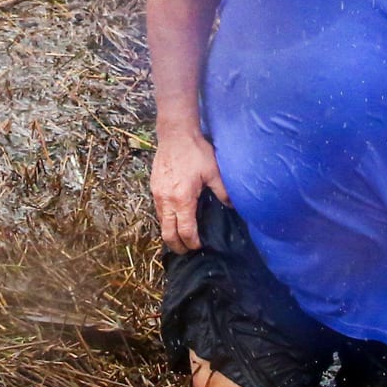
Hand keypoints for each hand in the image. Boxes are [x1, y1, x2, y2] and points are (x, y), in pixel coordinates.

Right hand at [150, 128, 228, 253]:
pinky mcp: (153, 188)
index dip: (192, 243)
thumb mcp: (214, 172)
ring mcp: (157, 195)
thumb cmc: (196, 152)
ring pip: (161, 223)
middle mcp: (166, 200)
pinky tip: (175, 219)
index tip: (199, 246)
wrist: (175, 134)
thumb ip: (223, 192)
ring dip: (170, 233)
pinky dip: (165, 220)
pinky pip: (158, 211)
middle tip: (187, 251)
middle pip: (168, 233)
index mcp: (182, 199)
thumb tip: (233, 207)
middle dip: (177, 246)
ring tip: (181, 238)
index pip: (185, 231)